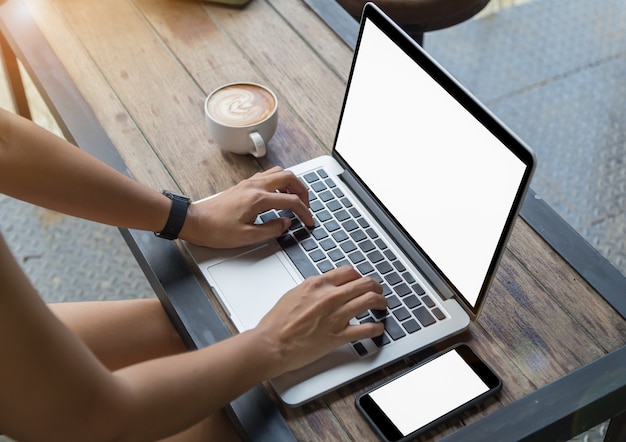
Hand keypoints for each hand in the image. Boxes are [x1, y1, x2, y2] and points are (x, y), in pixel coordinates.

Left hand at [180, 166, 314, 247]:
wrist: (195, 222)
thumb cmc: (216, 230)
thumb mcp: (247, 237)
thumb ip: (271, 229)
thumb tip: (286, 223)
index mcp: (258, 199)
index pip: (290, 200)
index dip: (304, 211)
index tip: (309, 221)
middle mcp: (255, 186)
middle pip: (289, 177)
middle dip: (303, 190)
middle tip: (307, 205)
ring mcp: (249, 183)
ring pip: (278, 172)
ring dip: (291, 183)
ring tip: (295, 198)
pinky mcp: (244, 185)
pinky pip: (268, 176)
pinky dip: (279, 182)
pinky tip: (279, 195)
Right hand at [253, 266, 385, 377]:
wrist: (271, 343)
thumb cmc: (277, 323)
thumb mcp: (294, 294)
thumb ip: (313, 289)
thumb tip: (324, 287)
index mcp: (317, 284)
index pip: (349, 272)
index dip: (359, 276)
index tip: (361, 281)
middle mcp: (329, 296)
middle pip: (364, 283)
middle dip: (375, 286)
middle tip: (378, 291)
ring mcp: (335, 316)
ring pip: (370, 300)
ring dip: (381, 302)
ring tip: (382, 305)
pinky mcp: (338, 336)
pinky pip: (366, 329)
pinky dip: (376, 328)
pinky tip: (378, 328)